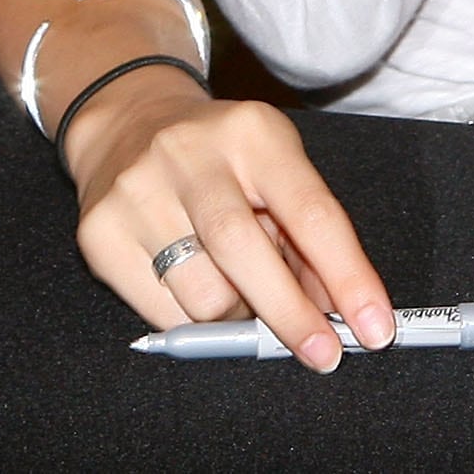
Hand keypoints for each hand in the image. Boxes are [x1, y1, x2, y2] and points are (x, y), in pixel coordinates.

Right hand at [62, 72, 392, 370]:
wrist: (128, 120)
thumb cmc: (222, 159)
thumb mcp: (274, 172)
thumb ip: (306, 239)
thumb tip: (338, 318)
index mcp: (250, 133)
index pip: (309, 211)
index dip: (347, 276)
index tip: (374, 329)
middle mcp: (187, 153)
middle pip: (243, 250)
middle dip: (291, 314)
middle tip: (322, 355)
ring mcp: (136, 190)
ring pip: (202, 294)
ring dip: (235, 313)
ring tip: (235, 288)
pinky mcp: (99, 230)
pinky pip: (161, 310)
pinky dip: (191, 318)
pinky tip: (192, 285)